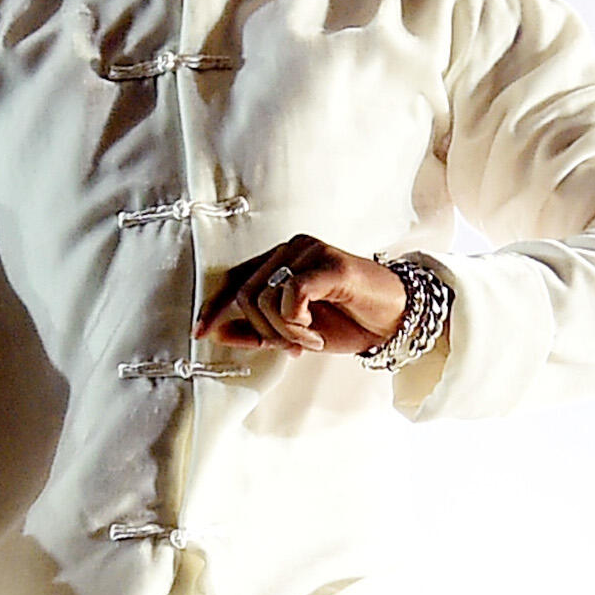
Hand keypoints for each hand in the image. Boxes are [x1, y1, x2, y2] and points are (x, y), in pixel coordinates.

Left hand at [196, 234, 408, 356]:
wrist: (394, 320)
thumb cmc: (346, 320)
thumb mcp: (293, 332)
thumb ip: (257, 330)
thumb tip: (217, 333)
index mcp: (280, 260)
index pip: (234, 278)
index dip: (214, 306)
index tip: (201, 333)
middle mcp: (291, 248)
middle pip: (246, 294)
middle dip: (263, 331)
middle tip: (292, 347)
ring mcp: (310, 251)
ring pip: (265, 296)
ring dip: (285, 332)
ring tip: (308, 342)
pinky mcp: (329, 262)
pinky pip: (291, 293)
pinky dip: (297, 323)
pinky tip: (314, 333)